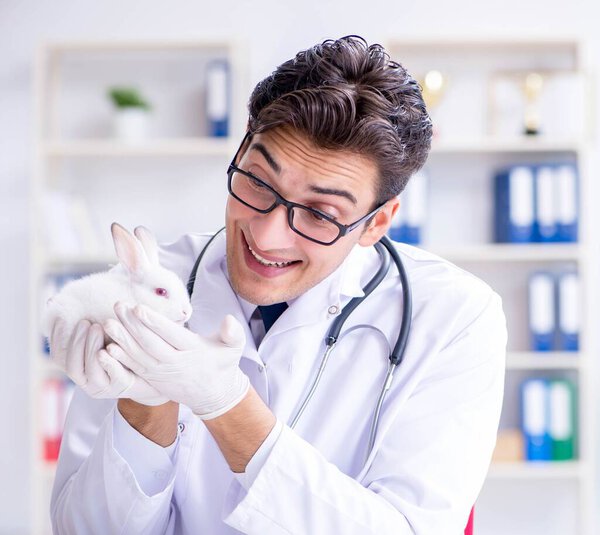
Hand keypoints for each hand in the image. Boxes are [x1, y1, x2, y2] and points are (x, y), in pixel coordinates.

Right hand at [49, 318, 168, 405]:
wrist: (152, 369)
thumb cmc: (124, 349)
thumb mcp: (104, 337)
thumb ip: (88, 327)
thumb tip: (58, 303)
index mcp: (79, 370)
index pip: (59, 357)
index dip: (56, 339)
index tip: (60, 319)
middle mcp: (87, 382)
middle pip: (72, 364)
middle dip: (77, 341)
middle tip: (86, 323)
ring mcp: (104, 387)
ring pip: (91, 369)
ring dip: (91, 347)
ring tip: (98, 327)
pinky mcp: (122, 386)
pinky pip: (113, 374)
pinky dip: (109, 361)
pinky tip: (110, 347)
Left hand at [100, 303, 248, 419]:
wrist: (213, 393)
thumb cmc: (222, 363)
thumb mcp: (233, 348)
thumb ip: (233, 333)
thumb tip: (229, 320)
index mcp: (193, 351)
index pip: (170, 335)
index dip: (154, 322)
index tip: (138, 307)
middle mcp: (176, 363)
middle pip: (150, 343)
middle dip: (132, 325)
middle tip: (118, 306)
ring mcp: (162, 374)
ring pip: (139, 355)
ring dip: (122, 339)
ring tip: (108, 323)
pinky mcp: (153, 379)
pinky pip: (135, 368)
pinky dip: (121, 358)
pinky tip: (107, 347)